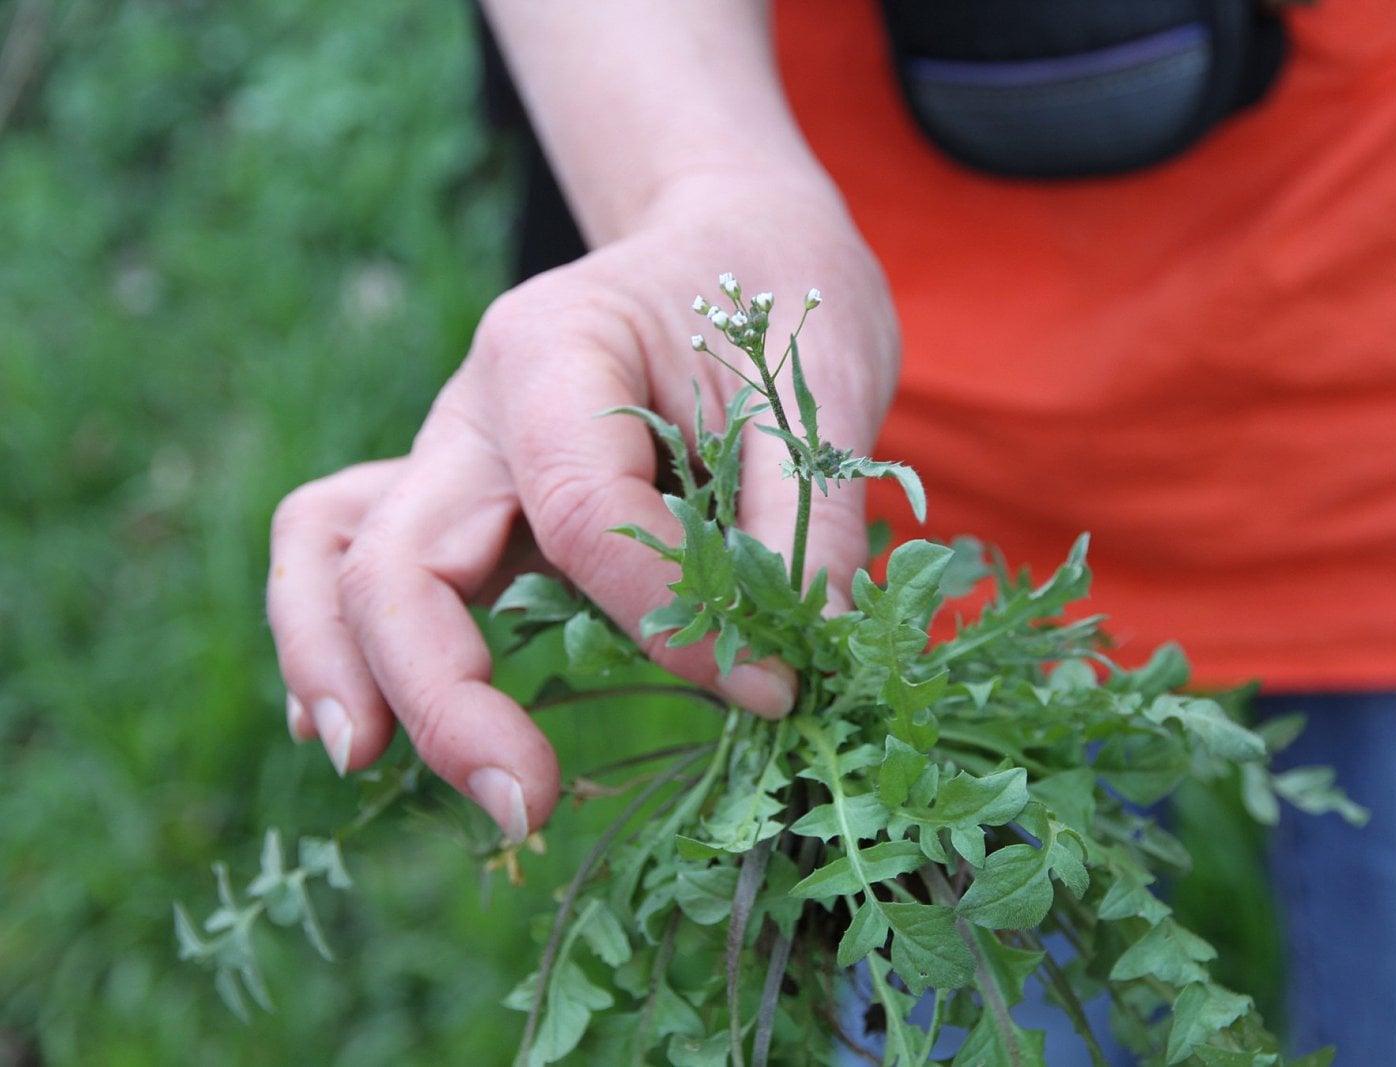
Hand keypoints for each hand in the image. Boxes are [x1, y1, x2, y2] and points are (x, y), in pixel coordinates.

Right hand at [267, 183, 898, 838]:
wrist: (731, 235)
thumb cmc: (776, 291)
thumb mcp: (821, 385)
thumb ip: (803, 524)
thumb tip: (791, 669)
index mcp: (556, 350)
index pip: (583, 516)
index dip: (673, 624)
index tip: (773, 685)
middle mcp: (475, 406)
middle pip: (400, 555)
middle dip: (444, 695)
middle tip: (525, 804)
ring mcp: (451, 451)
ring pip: (335, 554)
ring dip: (339, 665)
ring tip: (365, 766)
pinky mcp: (461, 496)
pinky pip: (351, 555)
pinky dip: (339, 636)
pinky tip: (363, 725)